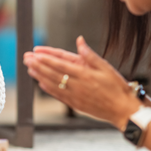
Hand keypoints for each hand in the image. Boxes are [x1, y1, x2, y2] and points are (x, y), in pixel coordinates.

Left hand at [23, 36, 140, 128]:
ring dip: (39, 76)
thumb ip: (90, 55)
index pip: (60, 64)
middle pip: (53, 73)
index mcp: (84, 74)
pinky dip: (48, 89)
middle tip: (26, 58)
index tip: (36, 53)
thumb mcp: (106, 67)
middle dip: (38, 65)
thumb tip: (79, 41)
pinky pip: (58, 95)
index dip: (47, 58)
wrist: (123, 110)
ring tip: (29, 68)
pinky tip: (40, 83)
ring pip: (52, 84)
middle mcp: (77, 85)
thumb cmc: (117, 87)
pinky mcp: (75, 104)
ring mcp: (74, 96)